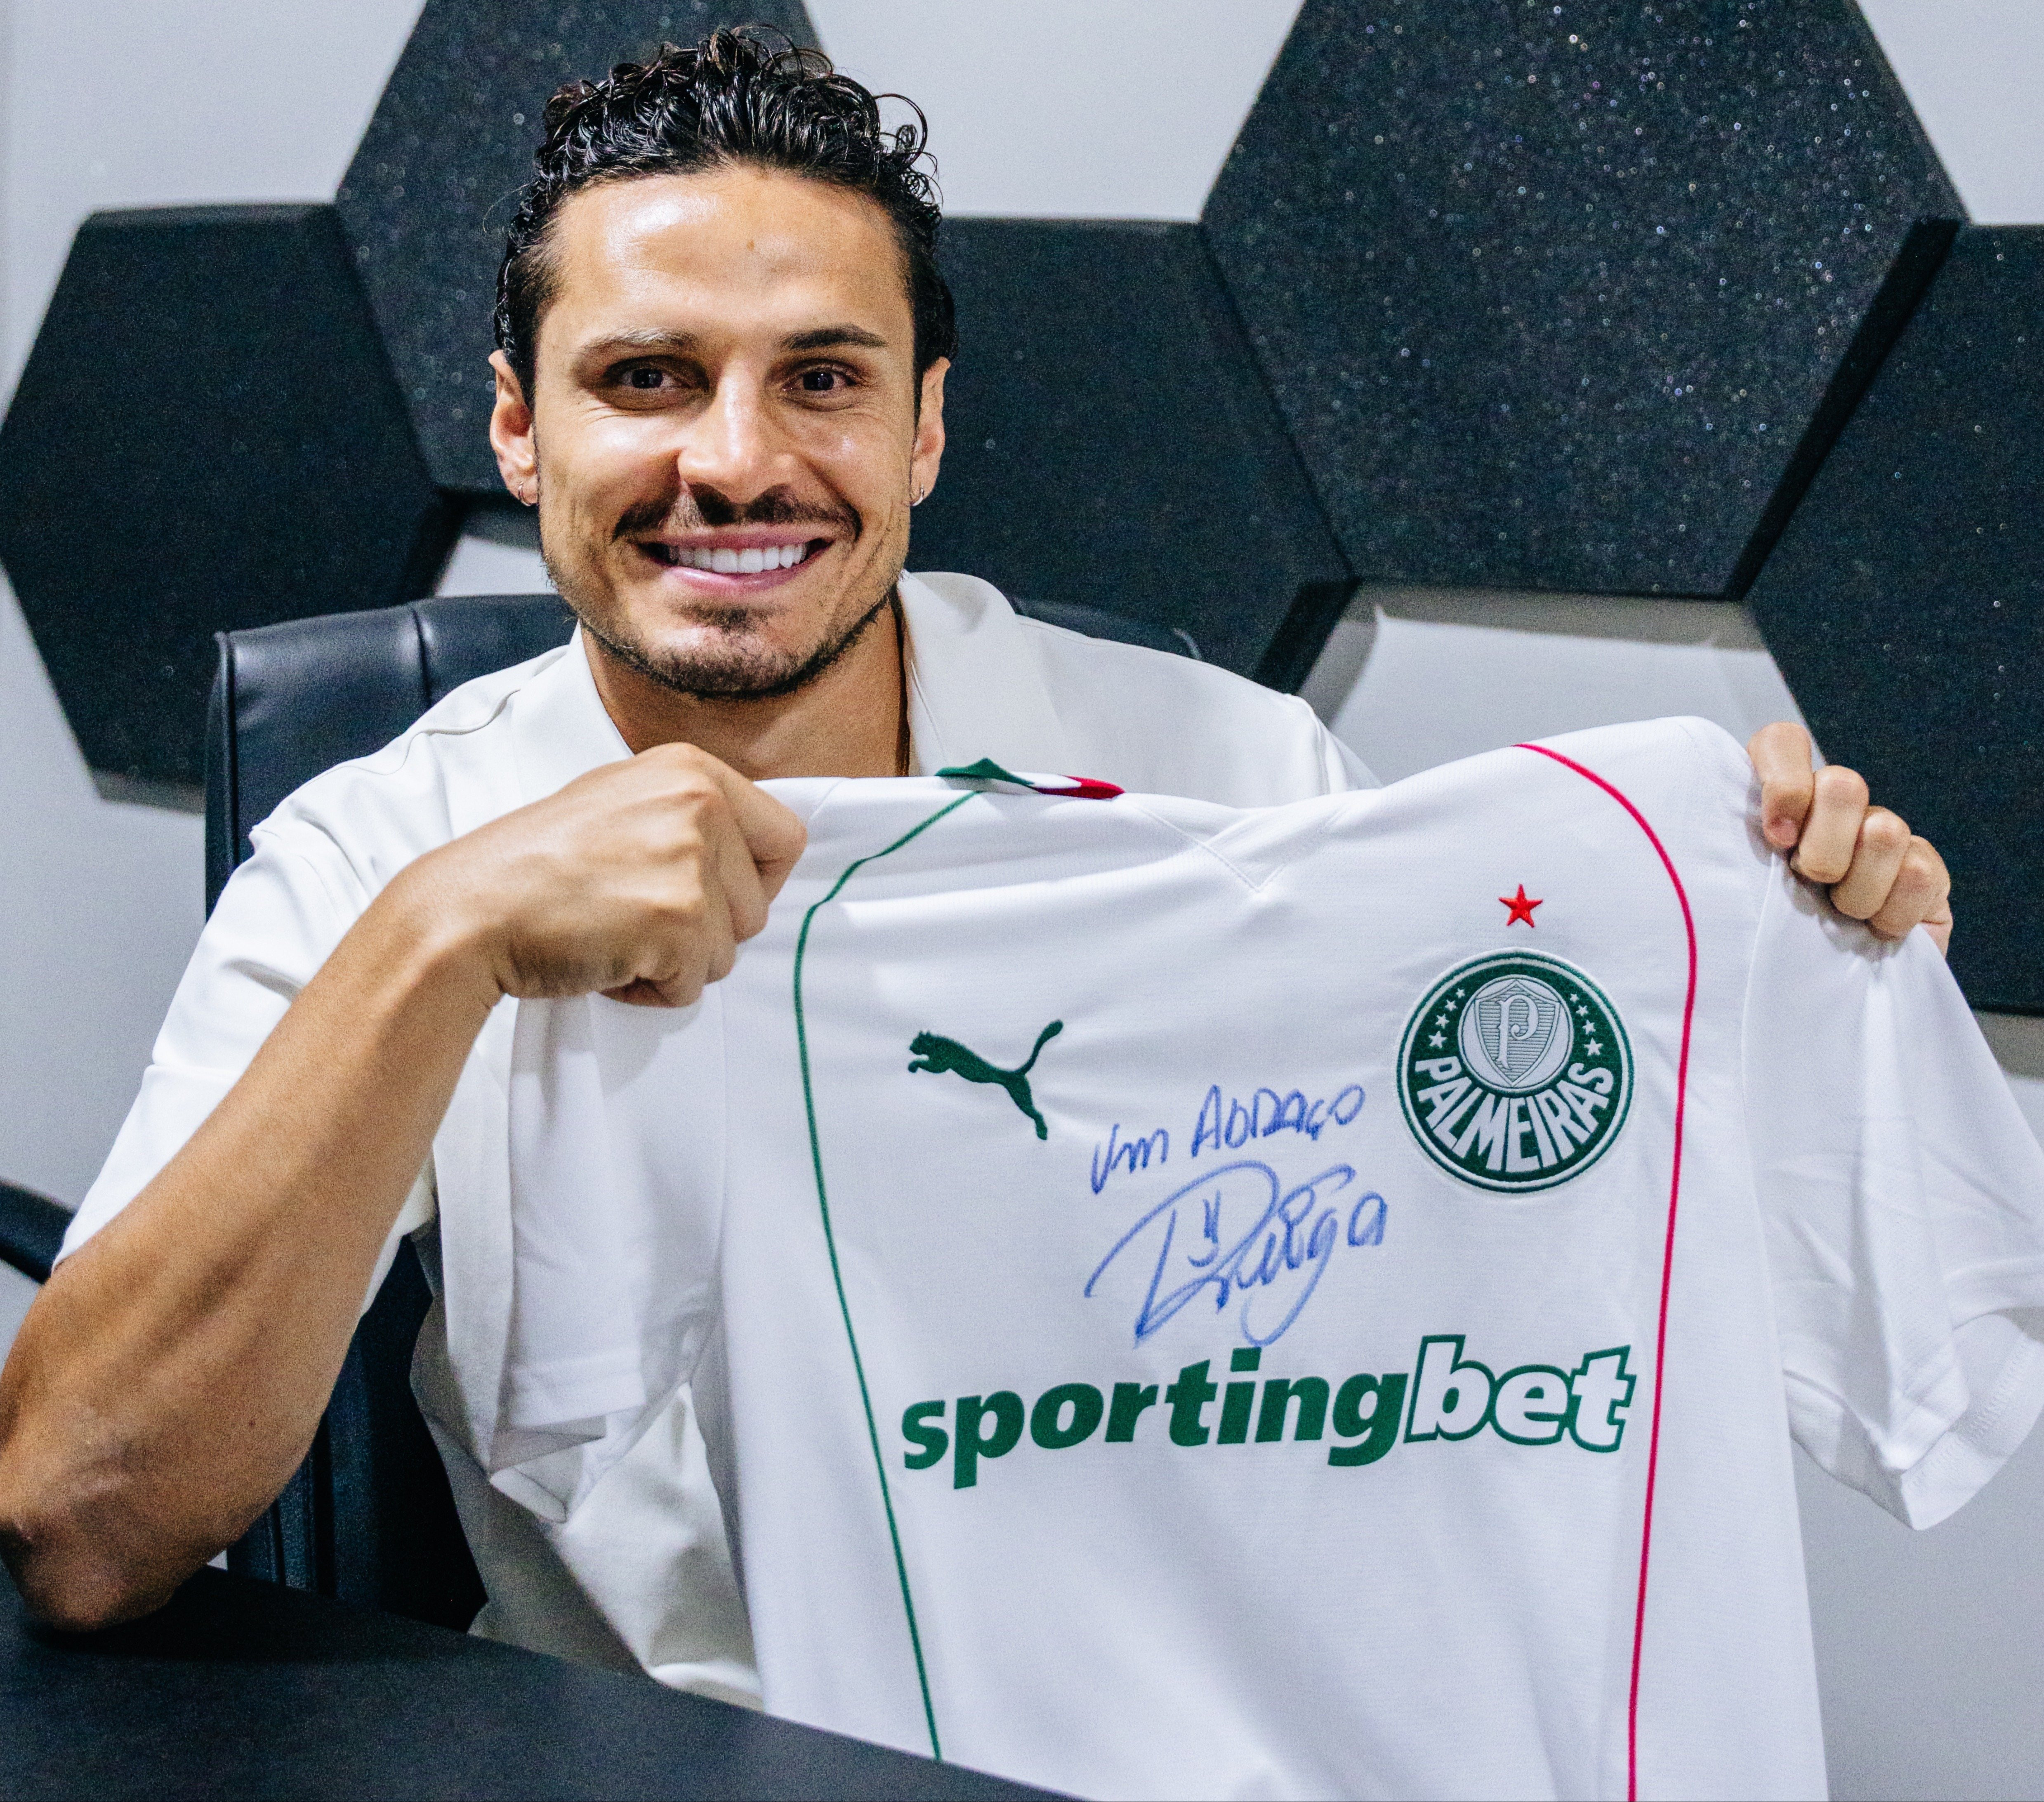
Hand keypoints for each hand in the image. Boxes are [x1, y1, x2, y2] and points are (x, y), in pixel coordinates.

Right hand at [404, 744, 808, 1007]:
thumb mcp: (621, 803)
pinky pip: (694, 984)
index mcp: (693, 769)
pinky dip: (653, 988)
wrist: (470, 910)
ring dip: (677, 960)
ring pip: (731, 950)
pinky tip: (605, 958)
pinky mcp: (679, 921)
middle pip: (760, 904)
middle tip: (634, 914)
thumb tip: (748, 854)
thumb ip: (686, 816)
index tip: (705, 892)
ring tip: (614, 932)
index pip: (785, 837)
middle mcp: (701, 803)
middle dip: (707, 929)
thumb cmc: (538, 867)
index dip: (752, 880)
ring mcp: (692, 862)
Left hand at [1747, 722, 1951, 954]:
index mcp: (1782, 801)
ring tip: (1838, 915)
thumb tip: (1738, 836)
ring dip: (1854, 889)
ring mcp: (1884, 836)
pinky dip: (1890, 912)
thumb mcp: (1733, 892)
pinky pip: (1918, 874)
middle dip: (1822, 847)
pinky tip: (1875, 929)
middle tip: (1809, 883)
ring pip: (1884, 830)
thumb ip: (1728, 850)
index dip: (1783, 782)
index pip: (1784, 743)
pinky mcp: (1924, 873)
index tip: (1775, 838)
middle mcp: (1835, 808)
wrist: (1805, 994)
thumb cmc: (1761, 937)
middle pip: (1844, 783)